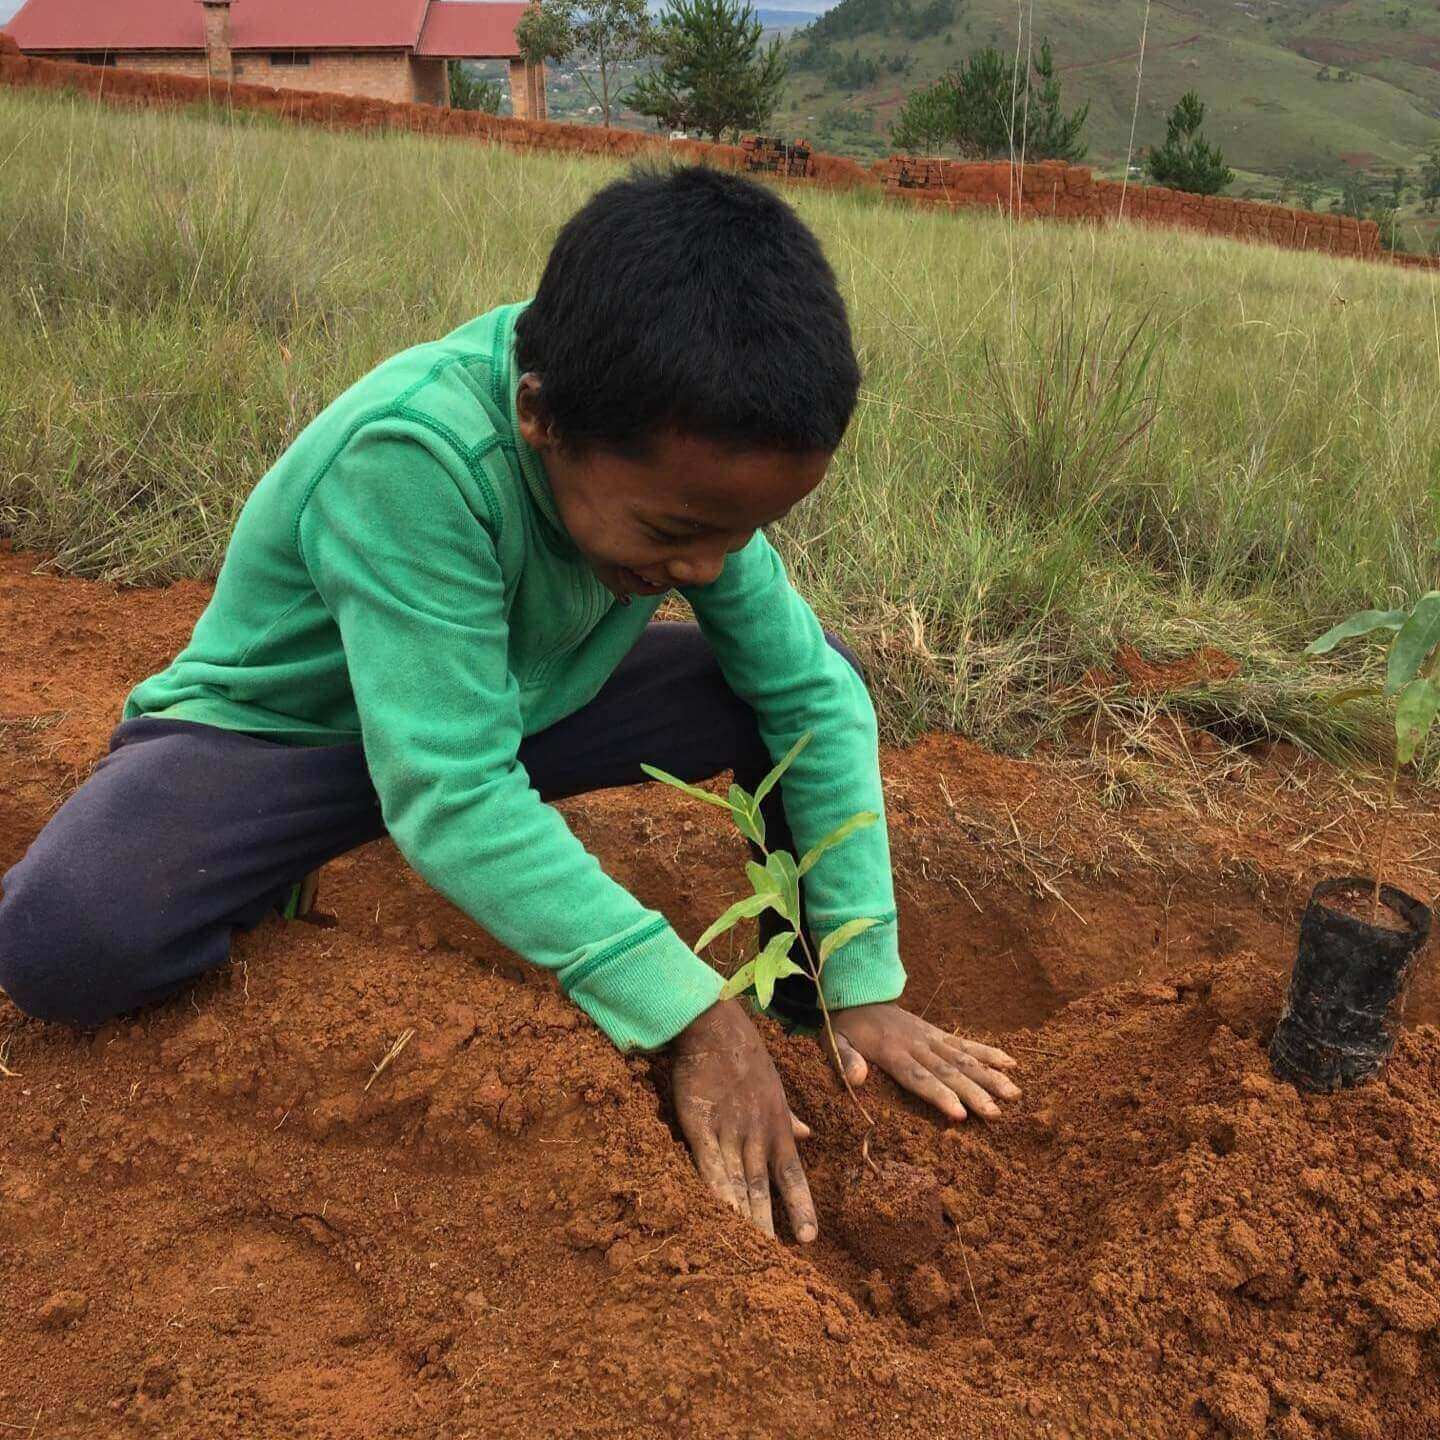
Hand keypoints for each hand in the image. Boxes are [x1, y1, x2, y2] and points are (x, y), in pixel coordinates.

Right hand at [671, 999, 817, 1241]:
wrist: (715, 1027)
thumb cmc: (747, 1056)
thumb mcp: (777, 1087)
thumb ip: (791, 1117)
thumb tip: (810, 1135)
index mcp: (779, 1127)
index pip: (794, 1177)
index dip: (802, 1209)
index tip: (810, 1240)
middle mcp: (758, 1134)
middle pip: (764, 1190)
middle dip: (768, 1226)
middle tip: (774, 1265)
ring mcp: (730, 1131)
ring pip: (739, 1183)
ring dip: (743, 1218)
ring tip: (749, 1251)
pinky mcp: (700, 1125)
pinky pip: (709, 1164)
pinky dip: (715, 1191)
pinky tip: (719, 1215)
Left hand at [831, 1003, 1019, 1121]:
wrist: (857, 993)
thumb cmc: (843, 1026)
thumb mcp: (833, 1042)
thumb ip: (845, 1060)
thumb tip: (856, 1079)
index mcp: (891, 1051)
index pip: (917, 1077)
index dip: (938, 1095)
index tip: (959, 1114)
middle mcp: (916, 1044)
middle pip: (948, 1072)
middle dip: (973, 1093)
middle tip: (995, 1114)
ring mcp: (930, 1038)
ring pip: (963, 1058)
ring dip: (989, 1076)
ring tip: (1013, 1094)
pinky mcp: (937, 1033)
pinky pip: (965, 1044)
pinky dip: (988, 1053)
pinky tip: (1010, 1063)